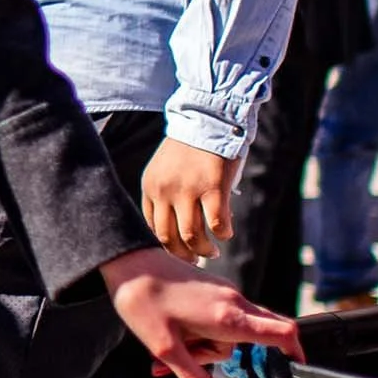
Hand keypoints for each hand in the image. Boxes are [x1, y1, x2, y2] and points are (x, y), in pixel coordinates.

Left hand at [101, 249, 300, 377]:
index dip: (296, 350)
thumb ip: (191, 376)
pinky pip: (218, 320)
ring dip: (202, 346)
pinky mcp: (213, 290)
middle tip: (184, 359)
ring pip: (228, 332)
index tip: (301, 366)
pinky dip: (199, 333)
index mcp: (228, 316)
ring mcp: (224, 293)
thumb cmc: (143, 302)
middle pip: (249, 339)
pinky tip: (171, 335)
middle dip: (219, 357)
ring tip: (167, 346)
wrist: (128, 262)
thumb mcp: (164, 348)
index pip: (280, 332)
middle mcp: (233, 302)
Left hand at [140, 137, 240, 262]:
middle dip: (183, 255)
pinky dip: (223, 234)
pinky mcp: (213, 187)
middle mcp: (165, 190)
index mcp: (150, 186)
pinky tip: (227, 233)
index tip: (179, 252)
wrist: (210, 118)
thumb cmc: (191, 146)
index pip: (152, 228)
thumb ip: (167, 195)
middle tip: (195, 259)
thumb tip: (179, 232)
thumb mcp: (166, 169)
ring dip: (204, 250)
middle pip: (169, 238)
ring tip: (213, 251)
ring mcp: (188, 189)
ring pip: (192, 236)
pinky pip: (217, 224)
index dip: (166, 246)